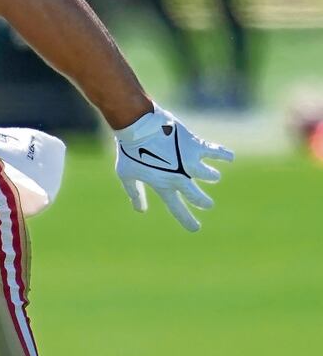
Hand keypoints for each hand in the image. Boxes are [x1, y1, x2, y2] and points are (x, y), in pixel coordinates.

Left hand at [114, 104, 232, 231]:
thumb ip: (134, 192)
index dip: (187, 220)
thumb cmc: (129, 149)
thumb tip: (140, 210)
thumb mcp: (126, 174)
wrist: (138, 126)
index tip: (195, 229)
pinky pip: (216, 152)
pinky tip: (228, 157)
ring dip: (212, 176)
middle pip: (198, 197)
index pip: (177, 208)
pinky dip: (224, 154)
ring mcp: (189, 162)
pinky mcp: (195, 146)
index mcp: (163, 185)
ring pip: (211, 176)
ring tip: (212, 176)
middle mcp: (179, 177)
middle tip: (207, 204)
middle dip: (204, 202)